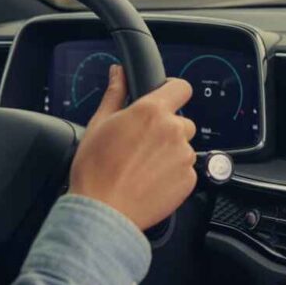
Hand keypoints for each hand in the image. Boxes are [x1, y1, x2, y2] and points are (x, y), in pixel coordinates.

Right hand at [68, 65, 196, 229]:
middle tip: (142, 143)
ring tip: (142, 166)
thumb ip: (115, 93)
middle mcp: (173, 131)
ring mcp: (184, 156)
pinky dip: (172, 173)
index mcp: (152, 111)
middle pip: (181, 121)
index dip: (173, 91)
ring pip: (183, 146)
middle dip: (166, 129)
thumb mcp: (99, 124)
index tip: (166, 97)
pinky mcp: (189, 180)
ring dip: (169, 152)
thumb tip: (118, 73)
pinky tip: (149, 180)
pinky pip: (185, 169)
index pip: (181, 87)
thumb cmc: (96, 170)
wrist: (103, 211)